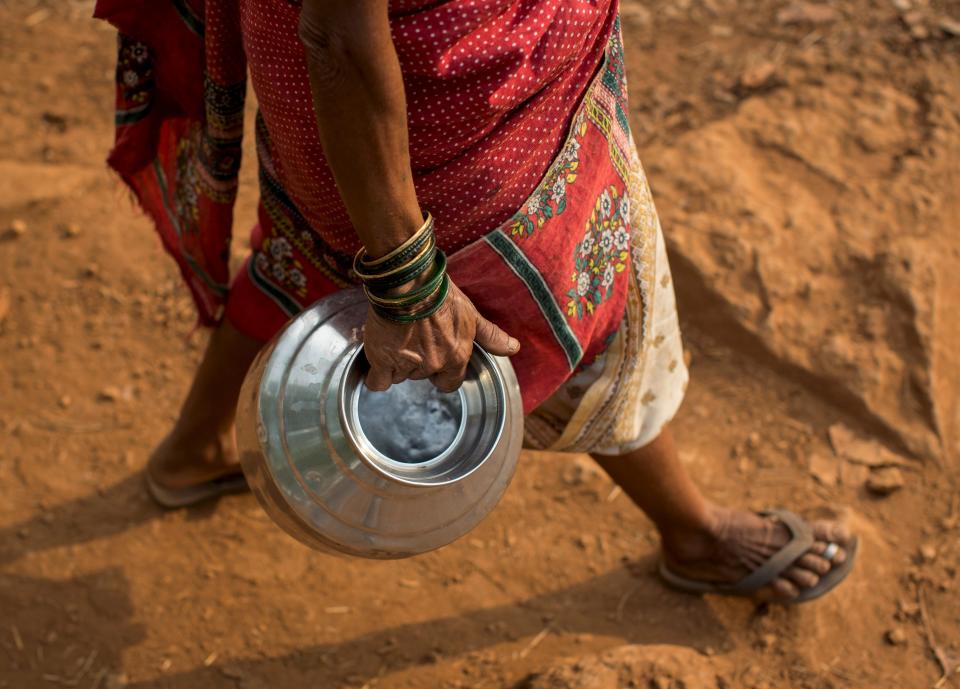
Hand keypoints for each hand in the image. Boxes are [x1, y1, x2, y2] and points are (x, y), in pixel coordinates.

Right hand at [363, 279, 519, 391]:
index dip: (441, 371)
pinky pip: (379, 382)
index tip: (434, 354)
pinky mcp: (383, 360)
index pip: (450, 382)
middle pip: (423, 376)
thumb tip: (514, 348)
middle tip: (413, 336)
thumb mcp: (471, 314)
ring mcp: (408, 364)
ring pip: (401, 376)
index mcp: (457, 356)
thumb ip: (492, 336)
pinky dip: (377, 374)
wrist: (408, 281)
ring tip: (397, 335)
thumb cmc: (440, 293)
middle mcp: (434, 364)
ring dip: (398, 361)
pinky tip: (380, 358)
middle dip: (418, 361)